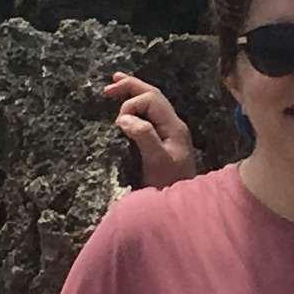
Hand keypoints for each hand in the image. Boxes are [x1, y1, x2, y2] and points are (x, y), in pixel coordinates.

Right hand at [98, 71, 194, 186]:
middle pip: (153, 96)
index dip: (131, 105)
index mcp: (174, 126)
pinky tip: (124, 111)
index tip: (117, 123)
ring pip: (151, 104)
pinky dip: (134, 108)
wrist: (184, 207)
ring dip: (133, 93)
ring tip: (114, 86)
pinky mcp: (162, 142)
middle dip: (131, 87)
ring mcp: (169, 133)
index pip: (151, 100)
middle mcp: (173, 125)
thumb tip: (123, 118)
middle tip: (109, 86)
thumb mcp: (157, 161)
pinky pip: (148, 116)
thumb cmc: (169, 185)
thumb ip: (144, 136)